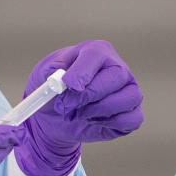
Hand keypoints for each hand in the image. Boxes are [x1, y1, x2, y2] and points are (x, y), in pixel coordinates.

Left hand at [15, 40, 143, 175]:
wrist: (55, 117)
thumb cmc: (54, 90)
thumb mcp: (43, 76)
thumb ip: (50, 73)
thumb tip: (60, 78)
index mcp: (96, 52)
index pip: (97, 55)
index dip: (83, 72)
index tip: (68, 85)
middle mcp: (118, 68)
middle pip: (116, 76)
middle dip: (88, 95)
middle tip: (65, 106)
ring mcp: (128, 90)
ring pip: (129, 98)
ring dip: (98, 111)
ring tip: (78, 113)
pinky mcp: (132, 113)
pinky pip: (133, 119)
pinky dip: (111, 123)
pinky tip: (93, 120)